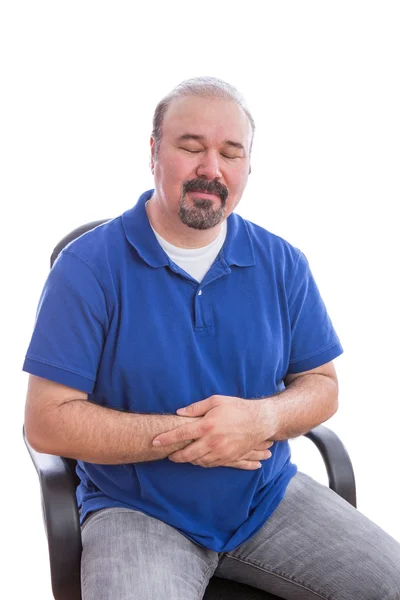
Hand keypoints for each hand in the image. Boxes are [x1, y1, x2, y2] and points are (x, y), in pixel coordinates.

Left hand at [152, 395, 277, 467]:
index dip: (166, 439)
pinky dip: (202, 463)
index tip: (154, 442)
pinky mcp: (229, 458)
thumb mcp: (216, 401)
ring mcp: (221, 452)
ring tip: (183, 456)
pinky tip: (198, 458)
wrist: (260, 421)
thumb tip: (179, 413)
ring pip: (198, 462)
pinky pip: (211, 465)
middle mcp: (212, 441)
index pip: (181, 434)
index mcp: (207, 425)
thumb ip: (196, 408)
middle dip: (175, 456)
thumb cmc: (237, 408)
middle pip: (187, 454)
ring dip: (188, 460)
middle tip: (169, 455)